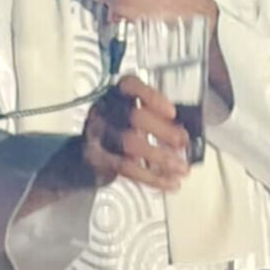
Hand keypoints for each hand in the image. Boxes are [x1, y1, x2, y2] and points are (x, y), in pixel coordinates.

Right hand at [77, 75, 192, 191]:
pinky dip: (152, 177)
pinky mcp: (96, 158)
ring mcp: (97, 134)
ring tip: (182, 169)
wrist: (84, 158)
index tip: (172, 112)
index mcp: (116, 95)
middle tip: (183, 143)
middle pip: (134, 116)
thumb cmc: (119, 134)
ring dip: (161, 158)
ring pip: (131, 143)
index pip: (131, 86)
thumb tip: (184, 136)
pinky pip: (126, 168)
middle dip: (163, 130)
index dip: (152, 97)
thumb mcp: (135, 121)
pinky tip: (169, 183)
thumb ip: (156, 121)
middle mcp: (104, 110)